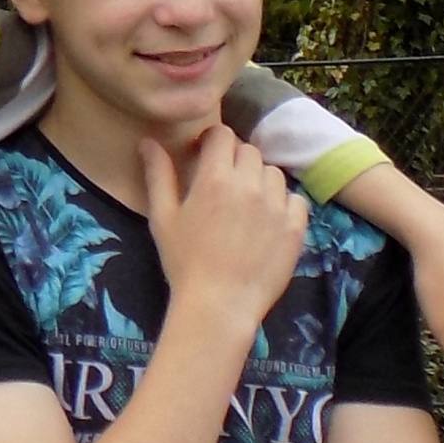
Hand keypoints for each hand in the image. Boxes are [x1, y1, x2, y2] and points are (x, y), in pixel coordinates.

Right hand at [141, 126, 308, 336]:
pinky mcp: (295, 227)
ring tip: (246, 205)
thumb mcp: (163, 218)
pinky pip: (295, 199)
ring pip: (273, 173)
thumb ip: (158, 175)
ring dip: (260, 180)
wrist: (219, 307)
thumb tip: (148, 141)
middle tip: (224, 186)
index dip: (213, 142)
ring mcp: (276, 206)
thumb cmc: (184, 264)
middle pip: (249, 152)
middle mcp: (250, 185)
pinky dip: (283, 204)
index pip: (223, 135)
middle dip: (235, 161)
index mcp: (215, 178)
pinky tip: (268, 222)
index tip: (205, 158)